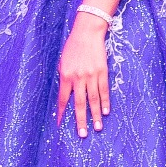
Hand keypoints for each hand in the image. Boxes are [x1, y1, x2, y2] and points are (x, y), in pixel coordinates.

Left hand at [57, 12, 110, 136]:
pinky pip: (104, 90)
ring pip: (93, 99)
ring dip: (95, 114)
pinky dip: (105, 101)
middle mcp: (78, 77)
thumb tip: (66, 95)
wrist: (87, 32)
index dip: (61, 112)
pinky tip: (106, 112)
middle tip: (83, 134)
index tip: (59, 124)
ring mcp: (91, 75)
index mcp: (65, 75)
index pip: (62, 99)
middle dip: (80, 120)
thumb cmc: (73, 47)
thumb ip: (64, 78)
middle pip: (79, 103)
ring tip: (98, 127)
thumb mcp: (63, 62)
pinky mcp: (102, 72)